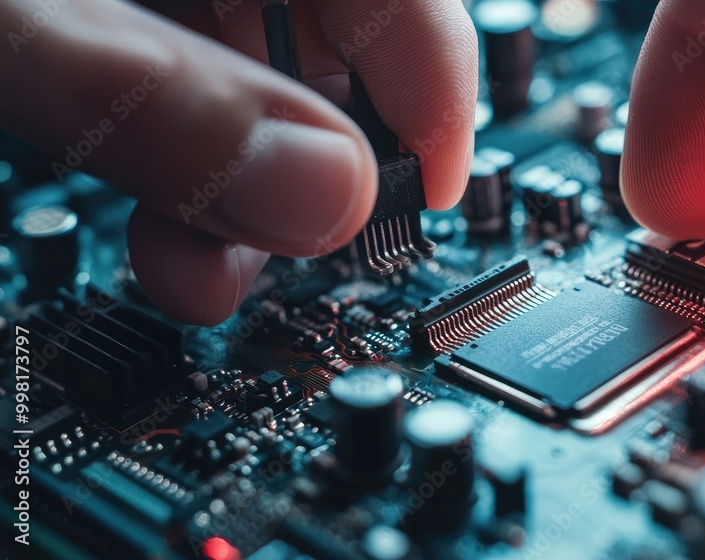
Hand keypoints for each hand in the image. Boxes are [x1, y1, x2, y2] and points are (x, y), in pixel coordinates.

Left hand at [0, 0, 476, 324]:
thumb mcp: (2, 24)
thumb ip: (154, 102)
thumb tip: (325, 198)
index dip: (436, 94)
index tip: (434, 201)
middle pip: (337, 54)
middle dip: (315, 174)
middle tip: (282, 250)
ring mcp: (177, 0)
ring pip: (269, 94)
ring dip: (243, 200)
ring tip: (189, 265)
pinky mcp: (136, 30)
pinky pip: (202, 104)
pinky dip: (191, 178)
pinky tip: (159, 225)